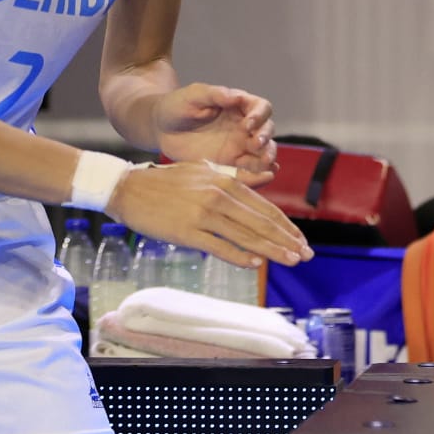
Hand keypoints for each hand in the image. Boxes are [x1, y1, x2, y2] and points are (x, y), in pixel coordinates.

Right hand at [108, 160, 310, 267]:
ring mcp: (203, 215)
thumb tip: (270, 176)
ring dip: (271, 250)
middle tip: (306, 255)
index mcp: (226, 182)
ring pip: (245, 236)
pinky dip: (238, 255)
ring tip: (291, 261)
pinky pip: (218, 246)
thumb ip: (239, 175)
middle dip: (287, 241)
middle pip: (261, 223)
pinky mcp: (186, 231)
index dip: (287, 227)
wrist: (127, 188)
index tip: (302, 240)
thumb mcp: (206, 169)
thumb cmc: (168, 180)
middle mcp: (219, 197)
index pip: (266, 209)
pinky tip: (255, 264)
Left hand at [152, 84, 277, 182]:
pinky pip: (251, 169)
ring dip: (268, 156)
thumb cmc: (176, 106)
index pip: (261, 108)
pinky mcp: (232, 163)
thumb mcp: (193, 95)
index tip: (248, 124)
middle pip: (267, 130)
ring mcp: (240, 145)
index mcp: (239, 105)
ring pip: (265, 150)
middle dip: (265, 137)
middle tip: (255, 144)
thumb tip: (236, 96)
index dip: (260, 116)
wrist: (160, 129)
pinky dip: (260, 172)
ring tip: (264, 162)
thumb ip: (214, 94)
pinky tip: (263, 175)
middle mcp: (245, 126)